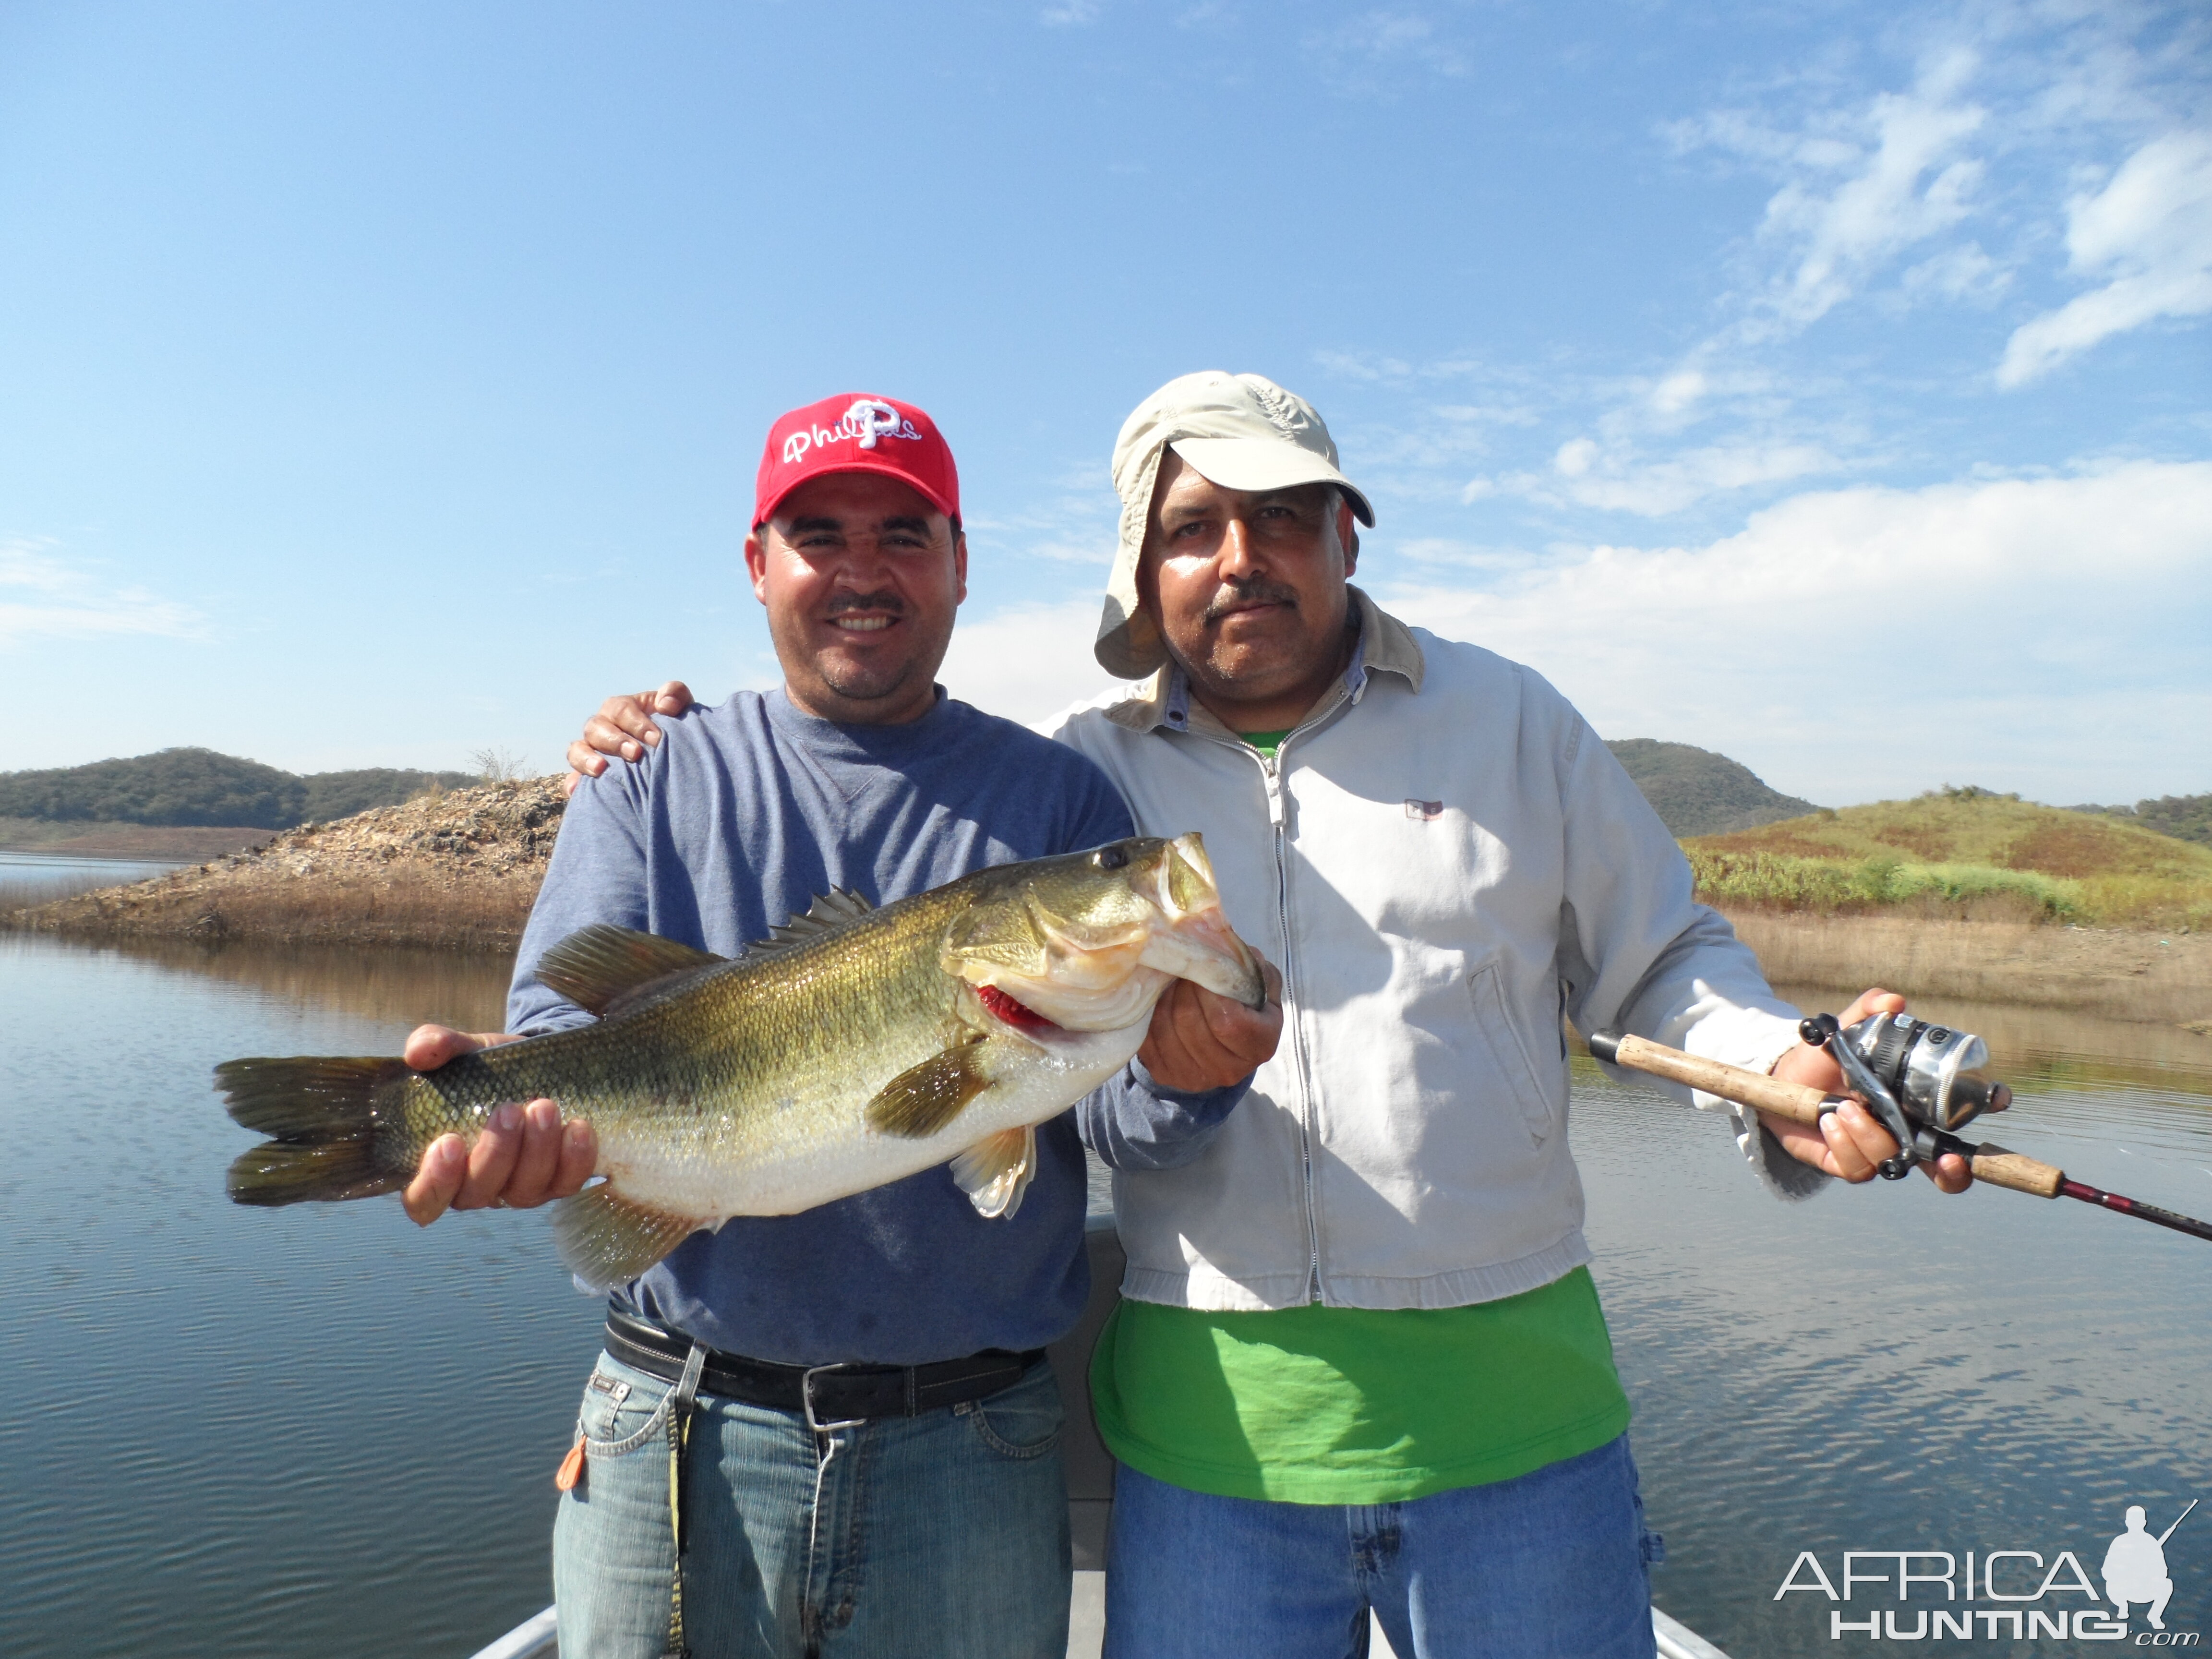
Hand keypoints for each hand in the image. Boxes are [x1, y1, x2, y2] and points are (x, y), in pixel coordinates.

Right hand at [399, 1024, 597, 1224]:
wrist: (539, 1066)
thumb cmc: (487, 1069)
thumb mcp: (463, 1052)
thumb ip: (436, 1046)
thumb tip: (418, 1052)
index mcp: (439, 1167)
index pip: (423, 1200)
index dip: (434, 1181)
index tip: (448, 1142)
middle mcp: (478, 1187)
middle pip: (477, 1194)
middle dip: (495, 1153)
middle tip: (509, 1110)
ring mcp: (519, 1189)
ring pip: (524, 1190)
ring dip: (537, 1150)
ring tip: (544, 1107)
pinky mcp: (558, 1181)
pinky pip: (567, 1183)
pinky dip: (575, 1158)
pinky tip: (578, 1126)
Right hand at [562, 681, 694, 797]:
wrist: (672, 757)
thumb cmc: (674, 730)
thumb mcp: (681, 709)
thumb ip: (676, 695)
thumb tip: (665, 703)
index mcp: (622, 709)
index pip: (621, 709)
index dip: (637, 722)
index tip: (656, 739)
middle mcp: (602, 727)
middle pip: (596, 728)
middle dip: (615, 740)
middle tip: (636, 754)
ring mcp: (591, 750)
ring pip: (577, 749)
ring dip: (586, 758)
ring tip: (600, 769)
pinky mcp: (587, 774)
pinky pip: (573, 778)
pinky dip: (573, 783)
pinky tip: (577, 791)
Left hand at [1138, 957, 1283, 1091]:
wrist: (1228, 1046)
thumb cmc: (1247, 1009)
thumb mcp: (1260, 985)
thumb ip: (1251, 968)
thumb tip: (1223, 951)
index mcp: (1259, 1046)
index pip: (1226, 1020)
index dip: (1209, 991)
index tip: (1205, 970)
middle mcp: (1229, 1069)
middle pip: (1189, 1021)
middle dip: (1182, 988)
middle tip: (1184, 969)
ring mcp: (1196, 1078)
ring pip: (1165, 1029)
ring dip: (1164, 998)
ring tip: (1172, 984)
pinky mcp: (1166, 1075)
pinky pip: (1148, 1040)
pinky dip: (1151, 1015)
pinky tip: (1161, 1002)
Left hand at [1760, 988, 1972, 1192]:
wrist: (1777, 1084)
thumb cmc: (1820, 1059)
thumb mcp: (1841, 1033)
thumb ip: (1865, 1013)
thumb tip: (1894, 1001)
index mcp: (1915, 1100)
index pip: (1962, 1110)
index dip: (1986, 1105)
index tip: (1995, 1098)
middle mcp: (1904, 1131)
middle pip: (1946, 1165)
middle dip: (1955, 1169)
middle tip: (1948, 1158)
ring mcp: (1878, 1150)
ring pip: (1896, 1161)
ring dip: (1872, 1136)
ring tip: (1843, 1107)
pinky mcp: (1849, 1165)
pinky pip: (1860, 1168)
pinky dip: (1846, 1143)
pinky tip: (1828, 1121)